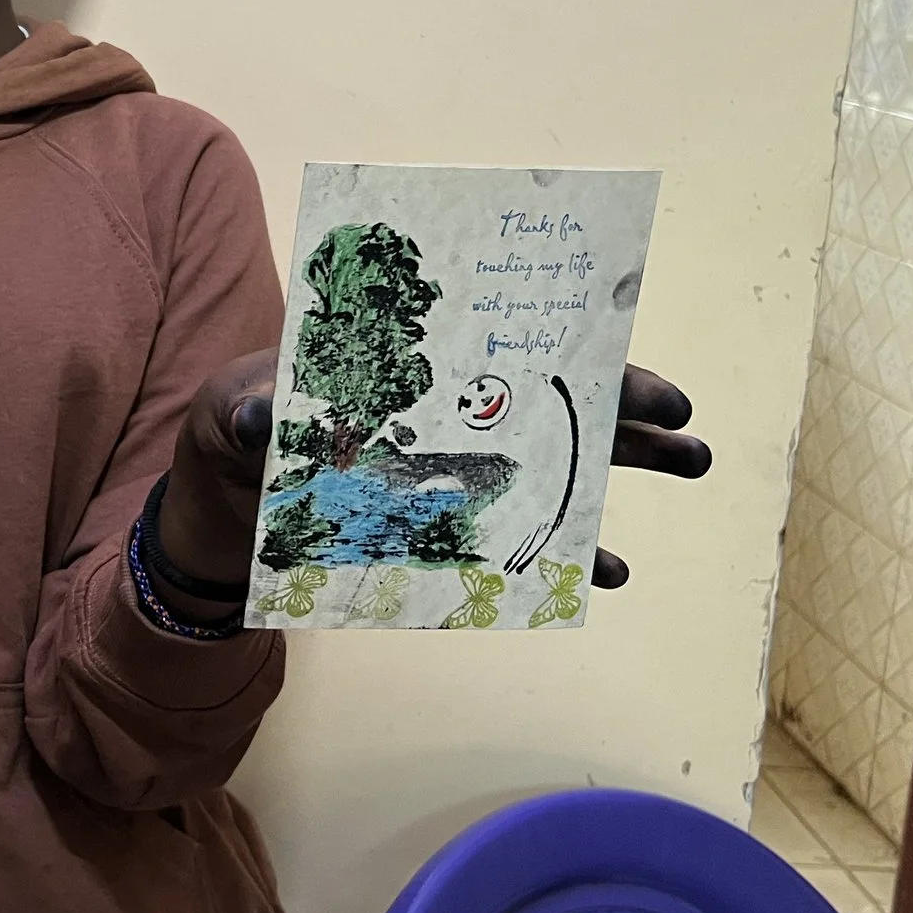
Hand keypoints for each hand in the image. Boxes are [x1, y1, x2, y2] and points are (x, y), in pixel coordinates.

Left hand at [148, 355, 711, 604]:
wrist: (220, 518)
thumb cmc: (233, 436)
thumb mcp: (226, 413)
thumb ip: (246, 408)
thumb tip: (263, 416)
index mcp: (406, 365)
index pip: (491, 341)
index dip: (556, 339)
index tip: (607, 345)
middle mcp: (447, 412)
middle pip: (548, 396)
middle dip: (622, 399)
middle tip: (682, 417)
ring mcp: (456, 473)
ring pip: (556, 461)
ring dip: (625, 465)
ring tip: (692, 461)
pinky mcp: (448, 533)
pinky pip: (523, 542)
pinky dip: (570, 556)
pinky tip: (609, 573)